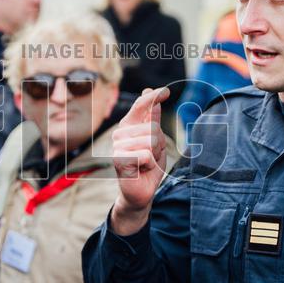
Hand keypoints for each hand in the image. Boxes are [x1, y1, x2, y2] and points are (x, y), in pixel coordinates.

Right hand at [111, 87, 169, 235]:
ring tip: (145, 163)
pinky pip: (146, 154)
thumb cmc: (148, 165)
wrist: (141, 190)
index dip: (153, 97)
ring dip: (154, 155)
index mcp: (129, 125)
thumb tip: (148, 91)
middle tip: (151, 156)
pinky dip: (149, 165)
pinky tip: (141, 169)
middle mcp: (120, 132)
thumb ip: (152, 118)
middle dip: (159, 144)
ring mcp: (118, 145)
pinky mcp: (118, 159)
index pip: (141, 105)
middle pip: (154, 127)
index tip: (166, 91)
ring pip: (151, 141)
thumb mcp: (156, 140)